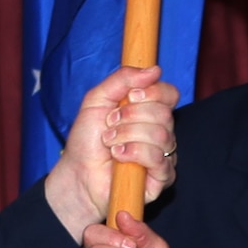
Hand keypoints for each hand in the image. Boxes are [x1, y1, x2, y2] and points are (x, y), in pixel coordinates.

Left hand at [45, 67, 178, 242]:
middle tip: (110, 125)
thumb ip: (122, 80)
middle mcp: (160, 131)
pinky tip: (118, 157)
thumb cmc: (87, 140)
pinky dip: (134, 153)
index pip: (170, 93)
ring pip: (161, 135)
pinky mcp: (162, 177)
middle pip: (164, 113)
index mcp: (149, 111)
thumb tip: (154, 70)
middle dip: (131, 117)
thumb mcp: (97, 100)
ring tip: (110, 143)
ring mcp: (164, 154)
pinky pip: (159, 158)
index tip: (130, 96)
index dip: (153, 92)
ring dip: (128, 135)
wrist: (77, 174)